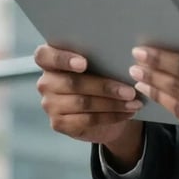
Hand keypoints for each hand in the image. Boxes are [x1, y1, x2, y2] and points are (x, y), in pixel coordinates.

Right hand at [34, 44, 144, 167]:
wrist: (103, 107)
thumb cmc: (101, 75)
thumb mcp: (100, 62)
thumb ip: (102, 55)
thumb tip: (126, 55)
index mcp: (50, 60)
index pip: (44, 56)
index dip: (62, 59)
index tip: (84, 63)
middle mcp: (46, 82)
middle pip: (72, 83)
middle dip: (104, 87)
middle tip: (129, 90)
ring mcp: (50, 104)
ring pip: (82, 103)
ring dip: (112, 103)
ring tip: (133, 101)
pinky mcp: (59, 123)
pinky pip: (87, 120)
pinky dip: (111, 116)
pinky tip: (127, 112)